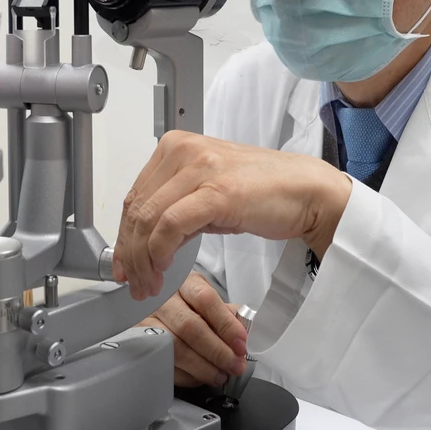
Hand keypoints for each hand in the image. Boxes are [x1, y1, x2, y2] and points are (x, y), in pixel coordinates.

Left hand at [113, 130, 351, 299]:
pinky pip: (170, 226)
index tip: (123, 263)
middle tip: (133, 281)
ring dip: (143, 260)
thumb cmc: (263, 192)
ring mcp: (198, 168)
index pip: (134, 196)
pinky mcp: (215, 191)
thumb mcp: (207, 192)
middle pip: (136, 209)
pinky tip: (165, 268)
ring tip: (149, 284)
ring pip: (148, 219)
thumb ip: (175, 206)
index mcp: (176, 145)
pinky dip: (160, 251)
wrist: (306, 192)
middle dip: (129, 253)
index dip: (123, 235)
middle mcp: (182, 150)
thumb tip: (145, 240)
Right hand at [139, 272, 249, 386]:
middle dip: (217, 351)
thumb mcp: (207, 301)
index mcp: (184, 283)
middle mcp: (162, 299)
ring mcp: (146, 320)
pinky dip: (186, 375)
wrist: (155, 308)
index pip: (205, 299)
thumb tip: (248, 331)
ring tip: (221, 374)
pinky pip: (164, 363)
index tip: (241, 343)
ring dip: (203, 366)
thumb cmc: (186, 305)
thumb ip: (228, 314)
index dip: (226, 324)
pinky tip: (200, 376)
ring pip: (175, 348)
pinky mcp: (138, 342)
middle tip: (235, 364)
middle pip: (190, 326)